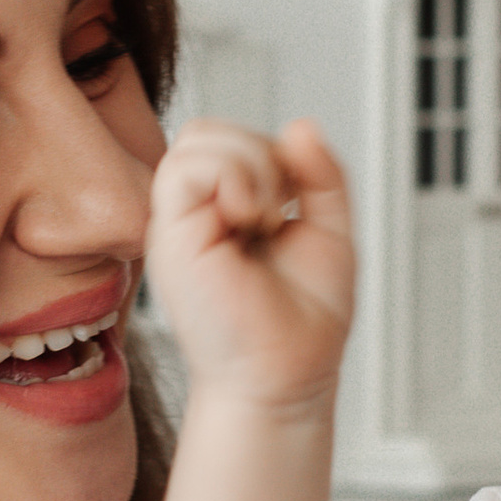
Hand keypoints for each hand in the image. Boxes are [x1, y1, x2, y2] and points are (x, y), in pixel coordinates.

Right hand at [147, 118, 355, 413]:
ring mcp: (179, 224)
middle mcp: (195, 214)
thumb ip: (320, 174)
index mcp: (224, 209)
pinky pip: (186, 167)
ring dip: (249, 165)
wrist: (288, 375)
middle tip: (277, 212)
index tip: (294, 201)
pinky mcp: (171, 237)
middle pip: (207, 130)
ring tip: (263, 219)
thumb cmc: (304, 321)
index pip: (229, 140)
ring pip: (195, 138)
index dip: (271, 151)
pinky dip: (231, 177)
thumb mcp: (329, 229)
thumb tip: (299, 124)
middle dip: (259, 151)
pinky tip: (249, 220)